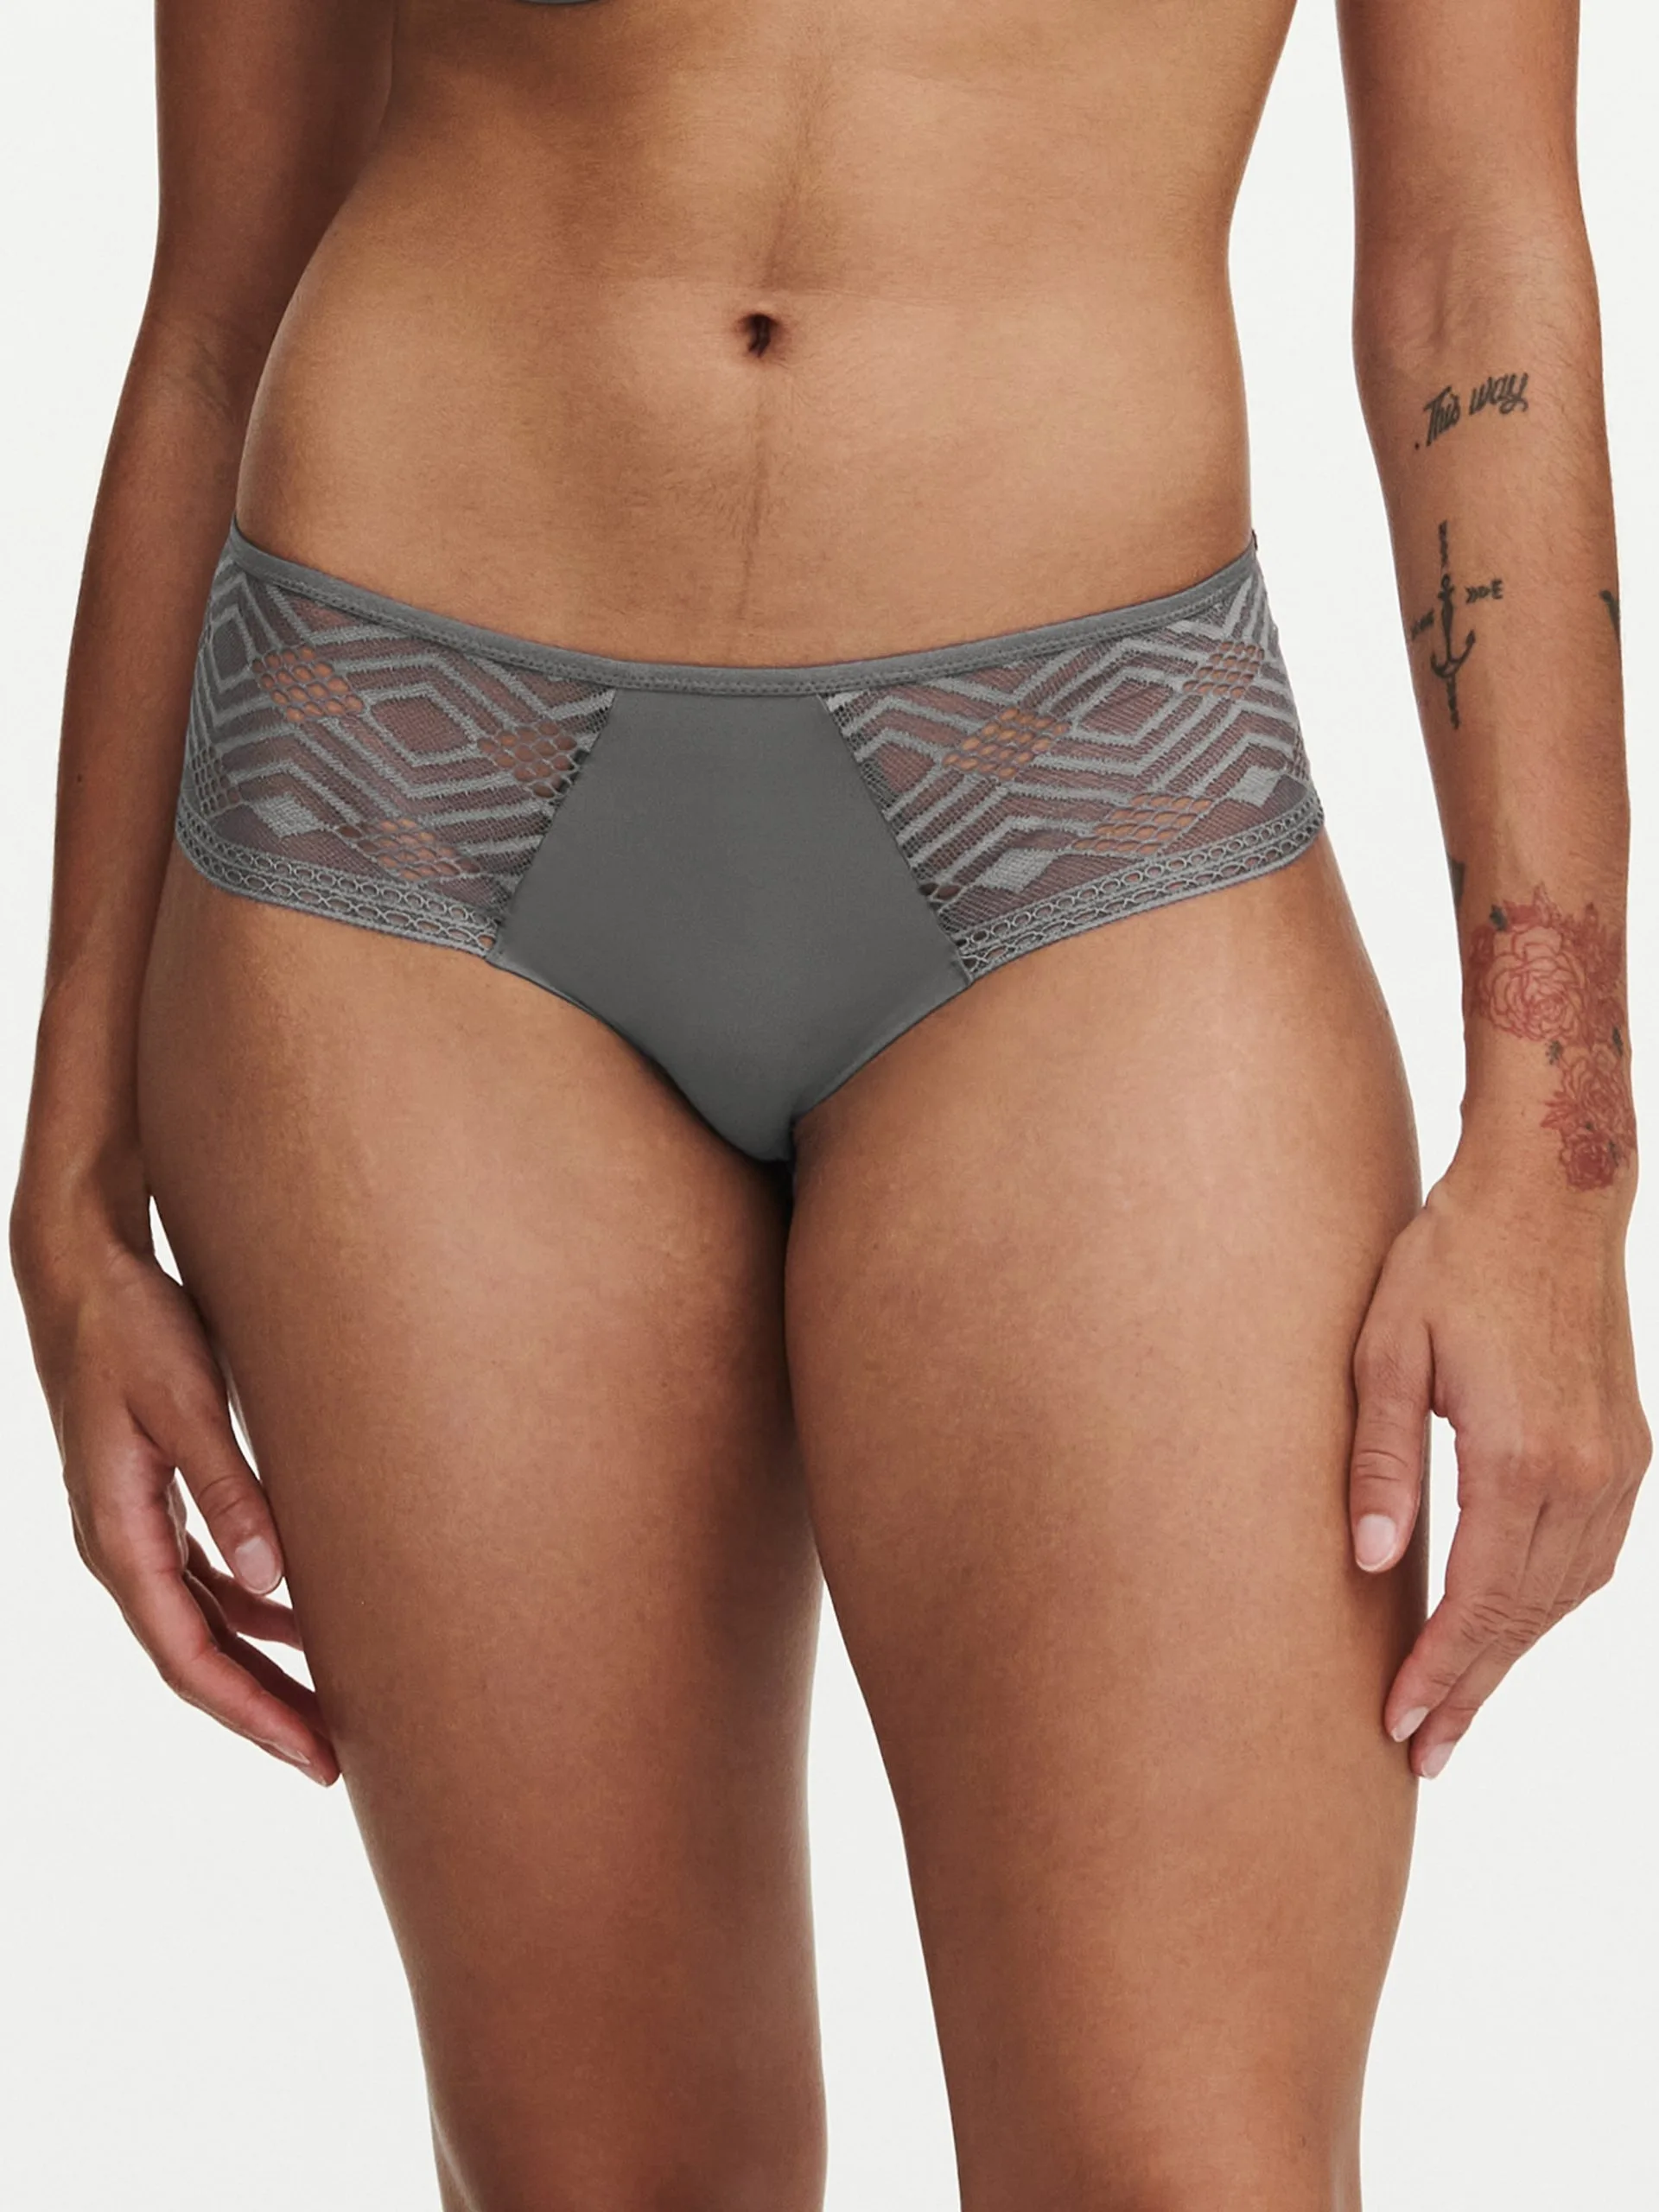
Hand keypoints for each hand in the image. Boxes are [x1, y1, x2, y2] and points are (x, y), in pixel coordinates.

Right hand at [13, 1214, 337, 1783]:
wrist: (83, 1269)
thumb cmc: (133, 1328)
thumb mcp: (187, 1404)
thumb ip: (230, 1491)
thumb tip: (272, 1584)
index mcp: (118, 1535)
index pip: (189, 1656)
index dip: (251, 1712)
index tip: (311, 1754)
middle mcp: (117, 1544)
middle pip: (196, 1657)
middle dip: (262, 1711)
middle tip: (333, 1759)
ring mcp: (131, 1523)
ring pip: (200, 1624)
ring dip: (258, 1668)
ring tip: (327, 1709)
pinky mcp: (151, 1496)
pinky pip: (201, 1580)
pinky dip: (250, 1611)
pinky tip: (299, 1621)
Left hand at [1346, 1159, 1648, 1777]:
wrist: (1547, 1196)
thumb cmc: (1452, 1261)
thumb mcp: (1386, 1351)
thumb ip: (1379, 1462)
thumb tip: (1367, 1562)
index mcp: (1520, 1457)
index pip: (1477, 1601)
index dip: (1439, 1671)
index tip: (1400, 1725)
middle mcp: (1584, 1474)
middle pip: (1526, 1614)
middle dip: (1473, 1687)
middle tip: (1425, 1750)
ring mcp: (1616, 1462)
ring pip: (1567, 1593)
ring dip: (1513, 1651)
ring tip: (1460, 1700)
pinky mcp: (1626, 1446)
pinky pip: (1594, 1553)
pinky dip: (1550, 1600)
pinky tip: (1513, 1621)